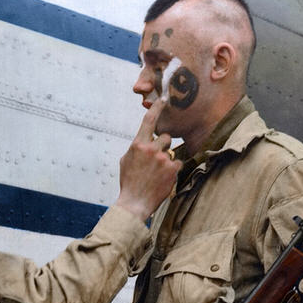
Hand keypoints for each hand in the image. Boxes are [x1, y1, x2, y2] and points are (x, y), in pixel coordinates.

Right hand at [115, 96, 180, 220]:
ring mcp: (162, 159)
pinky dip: (172, 171)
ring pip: (171, 152)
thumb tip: (142, 141)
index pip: (149, 120)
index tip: (164, 99)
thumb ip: (136, 148)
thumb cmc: (129, 182)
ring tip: (156, 174)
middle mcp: (150, 149)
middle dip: (164, 146)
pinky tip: (163, 179)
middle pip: (166, 137)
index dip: (157, 108)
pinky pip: (177, 164)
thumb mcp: (126, 161)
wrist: (135, 202)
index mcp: (138, 145)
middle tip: (157, 160)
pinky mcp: (172, 169)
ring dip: (167, 161)